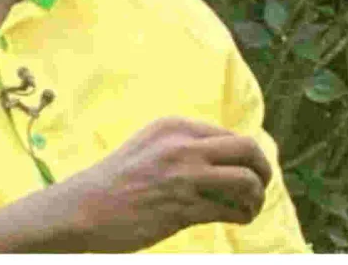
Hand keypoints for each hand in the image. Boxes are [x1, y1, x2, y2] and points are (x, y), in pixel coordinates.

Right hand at [51, 117, 271, 252]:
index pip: (230, 135)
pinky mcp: (184, 208)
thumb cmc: (116, 180)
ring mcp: (185, 177)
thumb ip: (183, 144)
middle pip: (248, 150)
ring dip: (256, 197)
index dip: (245, 155)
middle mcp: (183, 146)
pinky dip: (242, 216)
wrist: (84, 208)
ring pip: (246, 182)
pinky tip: (238, 219)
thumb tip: (225, 155)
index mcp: (174, 127)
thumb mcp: (149, 145)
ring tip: (249, 207)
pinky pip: (231, 211)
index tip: (246, 170)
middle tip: (261, 185)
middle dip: (263, 169)